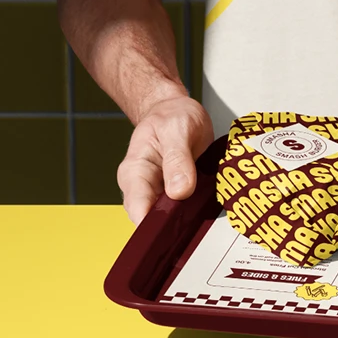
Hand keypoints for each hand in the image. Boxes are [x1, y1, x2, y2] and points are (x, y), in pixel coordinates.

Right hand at [116, 92, 213, 223]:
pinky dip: (191, 211)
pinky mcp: (173, 195)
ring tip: (201, 209)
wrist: (176, 111)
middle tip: (195, 217)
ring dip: (184, 219)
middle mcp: (141, 186)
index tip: (175, 226)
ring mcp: (157, 192)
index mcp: (135, 170)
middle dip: (172, 224)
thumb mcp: (177, 128)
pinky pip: (180, 211)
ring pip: (167, 218)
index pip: (138, 208)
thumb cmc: (172, 116)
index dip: (154, 223)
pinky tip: (203, 207)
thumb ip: (178, 158)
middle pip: (151, 219)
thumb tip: (179, 191)